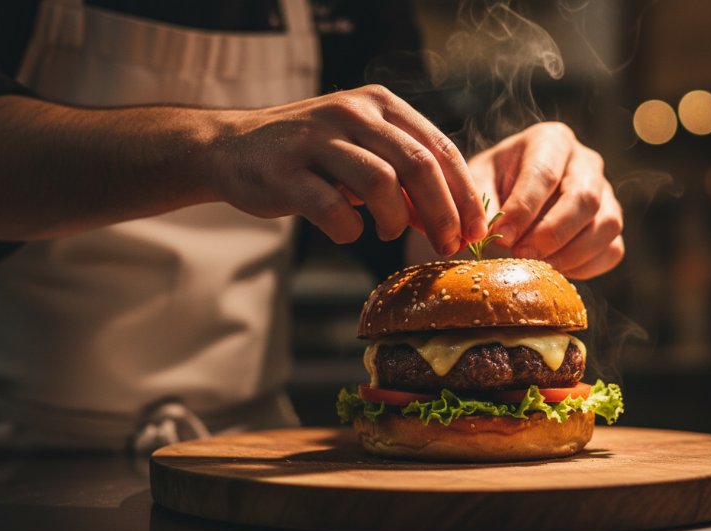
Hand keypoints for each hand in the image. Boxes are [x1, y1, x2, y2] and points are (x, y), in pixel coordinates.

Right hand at [208, 85, 486, 255]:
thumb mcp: (362, 150)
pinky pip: (333, 209)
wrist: (233, 147)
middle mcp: (351, 113)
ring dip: (396, 220)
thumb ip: (404, 175)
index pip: (439, 147)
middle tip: (449, 245)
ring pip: (381, 183)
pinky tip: (348, 231)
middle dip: (443, 213)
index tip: (477, 231)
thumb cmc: (311, 156)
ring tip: (390, 233)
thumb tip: (452, 219)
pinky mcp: (285, 172)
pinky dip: (349, 229)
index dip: (465, 194)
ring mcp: (316, 140)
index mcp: (379, 104)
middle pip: (418, 165)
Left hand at [468, 122, 623, 278]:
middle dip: (551, 234)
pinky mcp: (611, 223)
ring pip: (607, 225)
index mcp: (551, 140)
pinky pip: (612, 249)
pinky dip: (585, 266)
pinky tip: (554, 270)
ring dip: (571, 254)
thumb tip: (489, 235)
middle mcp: (586, 161)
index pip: (545, 173)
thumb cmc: (492, 182)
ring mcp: (605, 192)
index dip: (524, 209)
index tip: (502, 237)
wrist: (509, 192)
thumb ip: (481, 204)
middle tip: (520, 255)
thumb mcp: (477, 182)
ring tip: (536, 267)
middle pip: (584, 198)